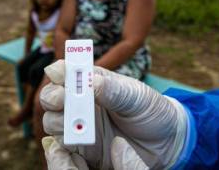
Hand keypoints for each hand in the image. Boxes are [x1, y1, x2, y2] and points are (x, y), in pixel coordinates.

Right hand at [40, 60, 187, 169]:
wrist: (165, 141)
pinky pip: (64, 145)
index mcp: (95, 82)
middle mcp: (83, 102)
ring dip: (57, 120)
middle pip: (53, 97)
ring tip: (74, 122)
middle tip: (61, 99)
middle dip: (53, 96)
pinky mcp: (83, 148)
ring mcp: (82, 125)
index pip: (69, 72)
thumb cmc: (151, 110)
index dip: (60, 71)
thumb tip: (91, 81)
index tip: (59, 73)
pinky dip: (62, 142)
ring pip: (53, 120)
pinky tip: (73, 140)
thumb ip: (114, 90)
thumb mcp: (136, 96)